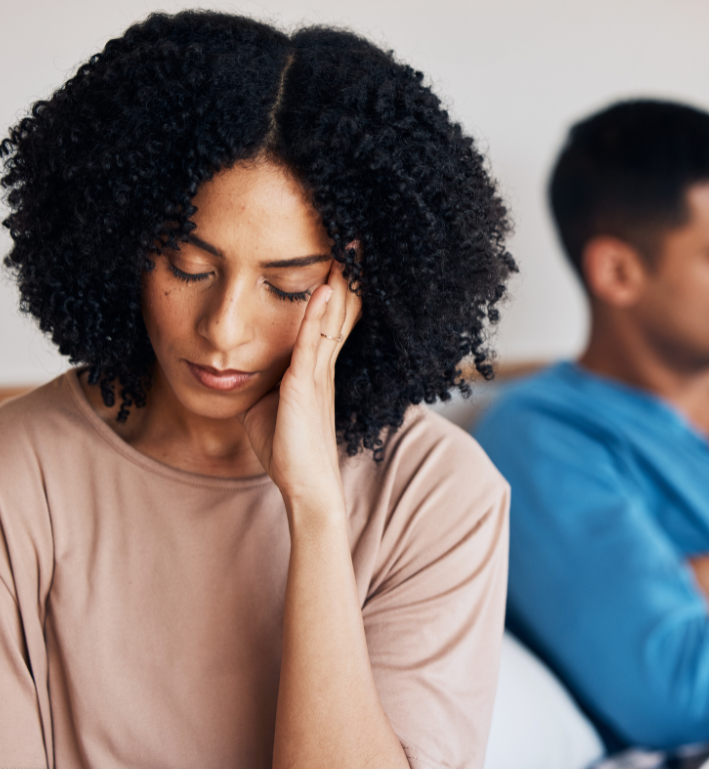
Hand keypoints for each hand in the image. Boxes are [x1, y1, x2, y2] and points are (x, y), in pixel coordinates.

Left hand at [239, 262, 360, 527]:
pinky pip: (312, 342)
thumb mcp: (269, 406)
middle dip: (347, 273)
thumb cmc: (286, 450)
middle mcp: (323, 365)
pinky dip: (317, 314)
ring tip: (346, 248)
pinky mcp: (305, 386)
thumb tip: (248, 370)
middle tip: (354, 237)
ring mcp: (317, 374)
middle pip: (339, 309)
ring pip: (331, 318)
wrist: (305, 486)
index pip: (329, 318)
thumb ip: (265, 382)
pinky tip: (322, 288)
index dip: (337, 286)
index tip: (339, 254)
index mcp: (316, 369)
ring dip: (339, 282)